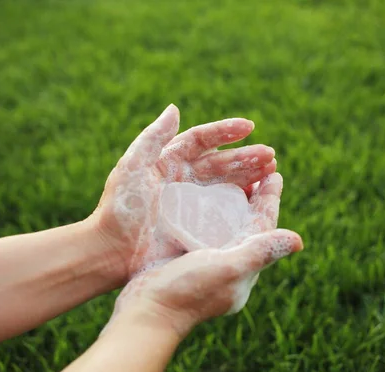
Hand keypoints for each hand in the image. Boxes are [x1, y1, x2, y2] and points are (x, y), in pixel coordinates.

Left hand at [88, 104, 276, 279]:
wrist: (112, 251)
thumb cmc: (119, 207)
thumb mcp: (132, 168)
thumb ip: (153, 138)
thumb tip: (174, 108)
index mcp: (169, 162)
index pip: (202, 140)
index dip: (225, 132)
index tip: (249, 127)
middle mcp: (185, 180)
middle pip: (222, 163)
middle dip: (247, 157)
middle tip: (270, 156)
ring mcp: (194, 204)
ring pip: (228, 185)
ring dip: (250, 177)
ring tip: (271, 173)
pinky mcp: (199, 226)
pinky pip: (226, 212)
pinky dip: (244, 204)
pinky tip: (259, 199)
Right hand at [108, 171, 302, 335]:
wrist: (147, 312)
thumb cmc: (189, 291)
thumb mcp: (228, 267)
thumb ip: (261, 252)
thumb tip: (300, 240)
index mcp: (244, 264)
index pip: (263, 226)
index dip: (269, 200)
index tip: (275, 174)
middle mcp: (229, 262)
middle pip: (246, 222)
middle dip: (253, 196)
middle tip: (256, 168)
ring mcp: (206, 261)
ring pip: (224, 223)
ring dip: (230, 200)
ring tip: (230, 175)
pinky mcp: (185, 258)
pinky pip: (202, 228)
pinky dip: (205, 210)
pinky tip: (198, 196)